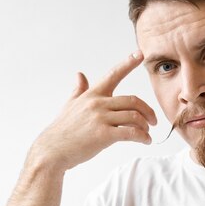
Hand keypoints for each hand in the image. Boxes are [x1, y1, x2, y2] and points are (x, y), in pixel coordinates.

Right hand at [29, 51, 156, 171]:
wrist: (52, 151)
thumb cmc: (62, 130)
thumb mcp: (69, 105)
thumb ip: (79, 90)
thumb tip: (80, 74)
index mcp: (92, 95)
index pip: (113, 74)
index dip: (128, 63)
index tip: (141, 54)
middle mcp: (97, 103)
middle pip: (133, 101)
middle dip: (147, 111)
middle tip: (153, 121)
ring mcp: (100, 118)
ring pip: (134, 117)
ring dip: (145, 126)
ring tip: (147, 134)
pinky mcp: (103, 135)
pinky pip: (131, 133)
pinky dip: (142, 137)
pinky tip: (145, 141)